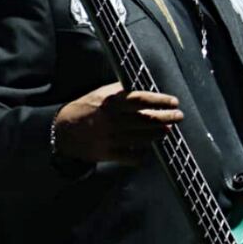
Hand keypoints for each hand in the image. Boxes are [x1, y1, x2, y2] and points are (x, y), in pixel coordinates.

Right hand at [53, 82, 183, 164]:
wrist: (63, 131)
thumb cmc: (86, 108)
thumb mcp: (100, 94)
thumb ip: (121, 91)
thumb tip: (144, 88)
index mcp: (110, 103)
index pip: (141, 100)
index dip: (160, 101)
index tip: (174, 101)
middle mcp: (112, 120)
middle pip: (146, 119)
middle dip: (166, 118)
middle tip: (178, 116)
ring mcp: (111, 138)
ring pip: (143, 138)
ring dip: (159, 134)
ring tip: (167, 130)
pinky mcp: (109, 153)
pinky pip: (133, 155)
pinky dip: (144, 153)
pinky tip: (150, 148)